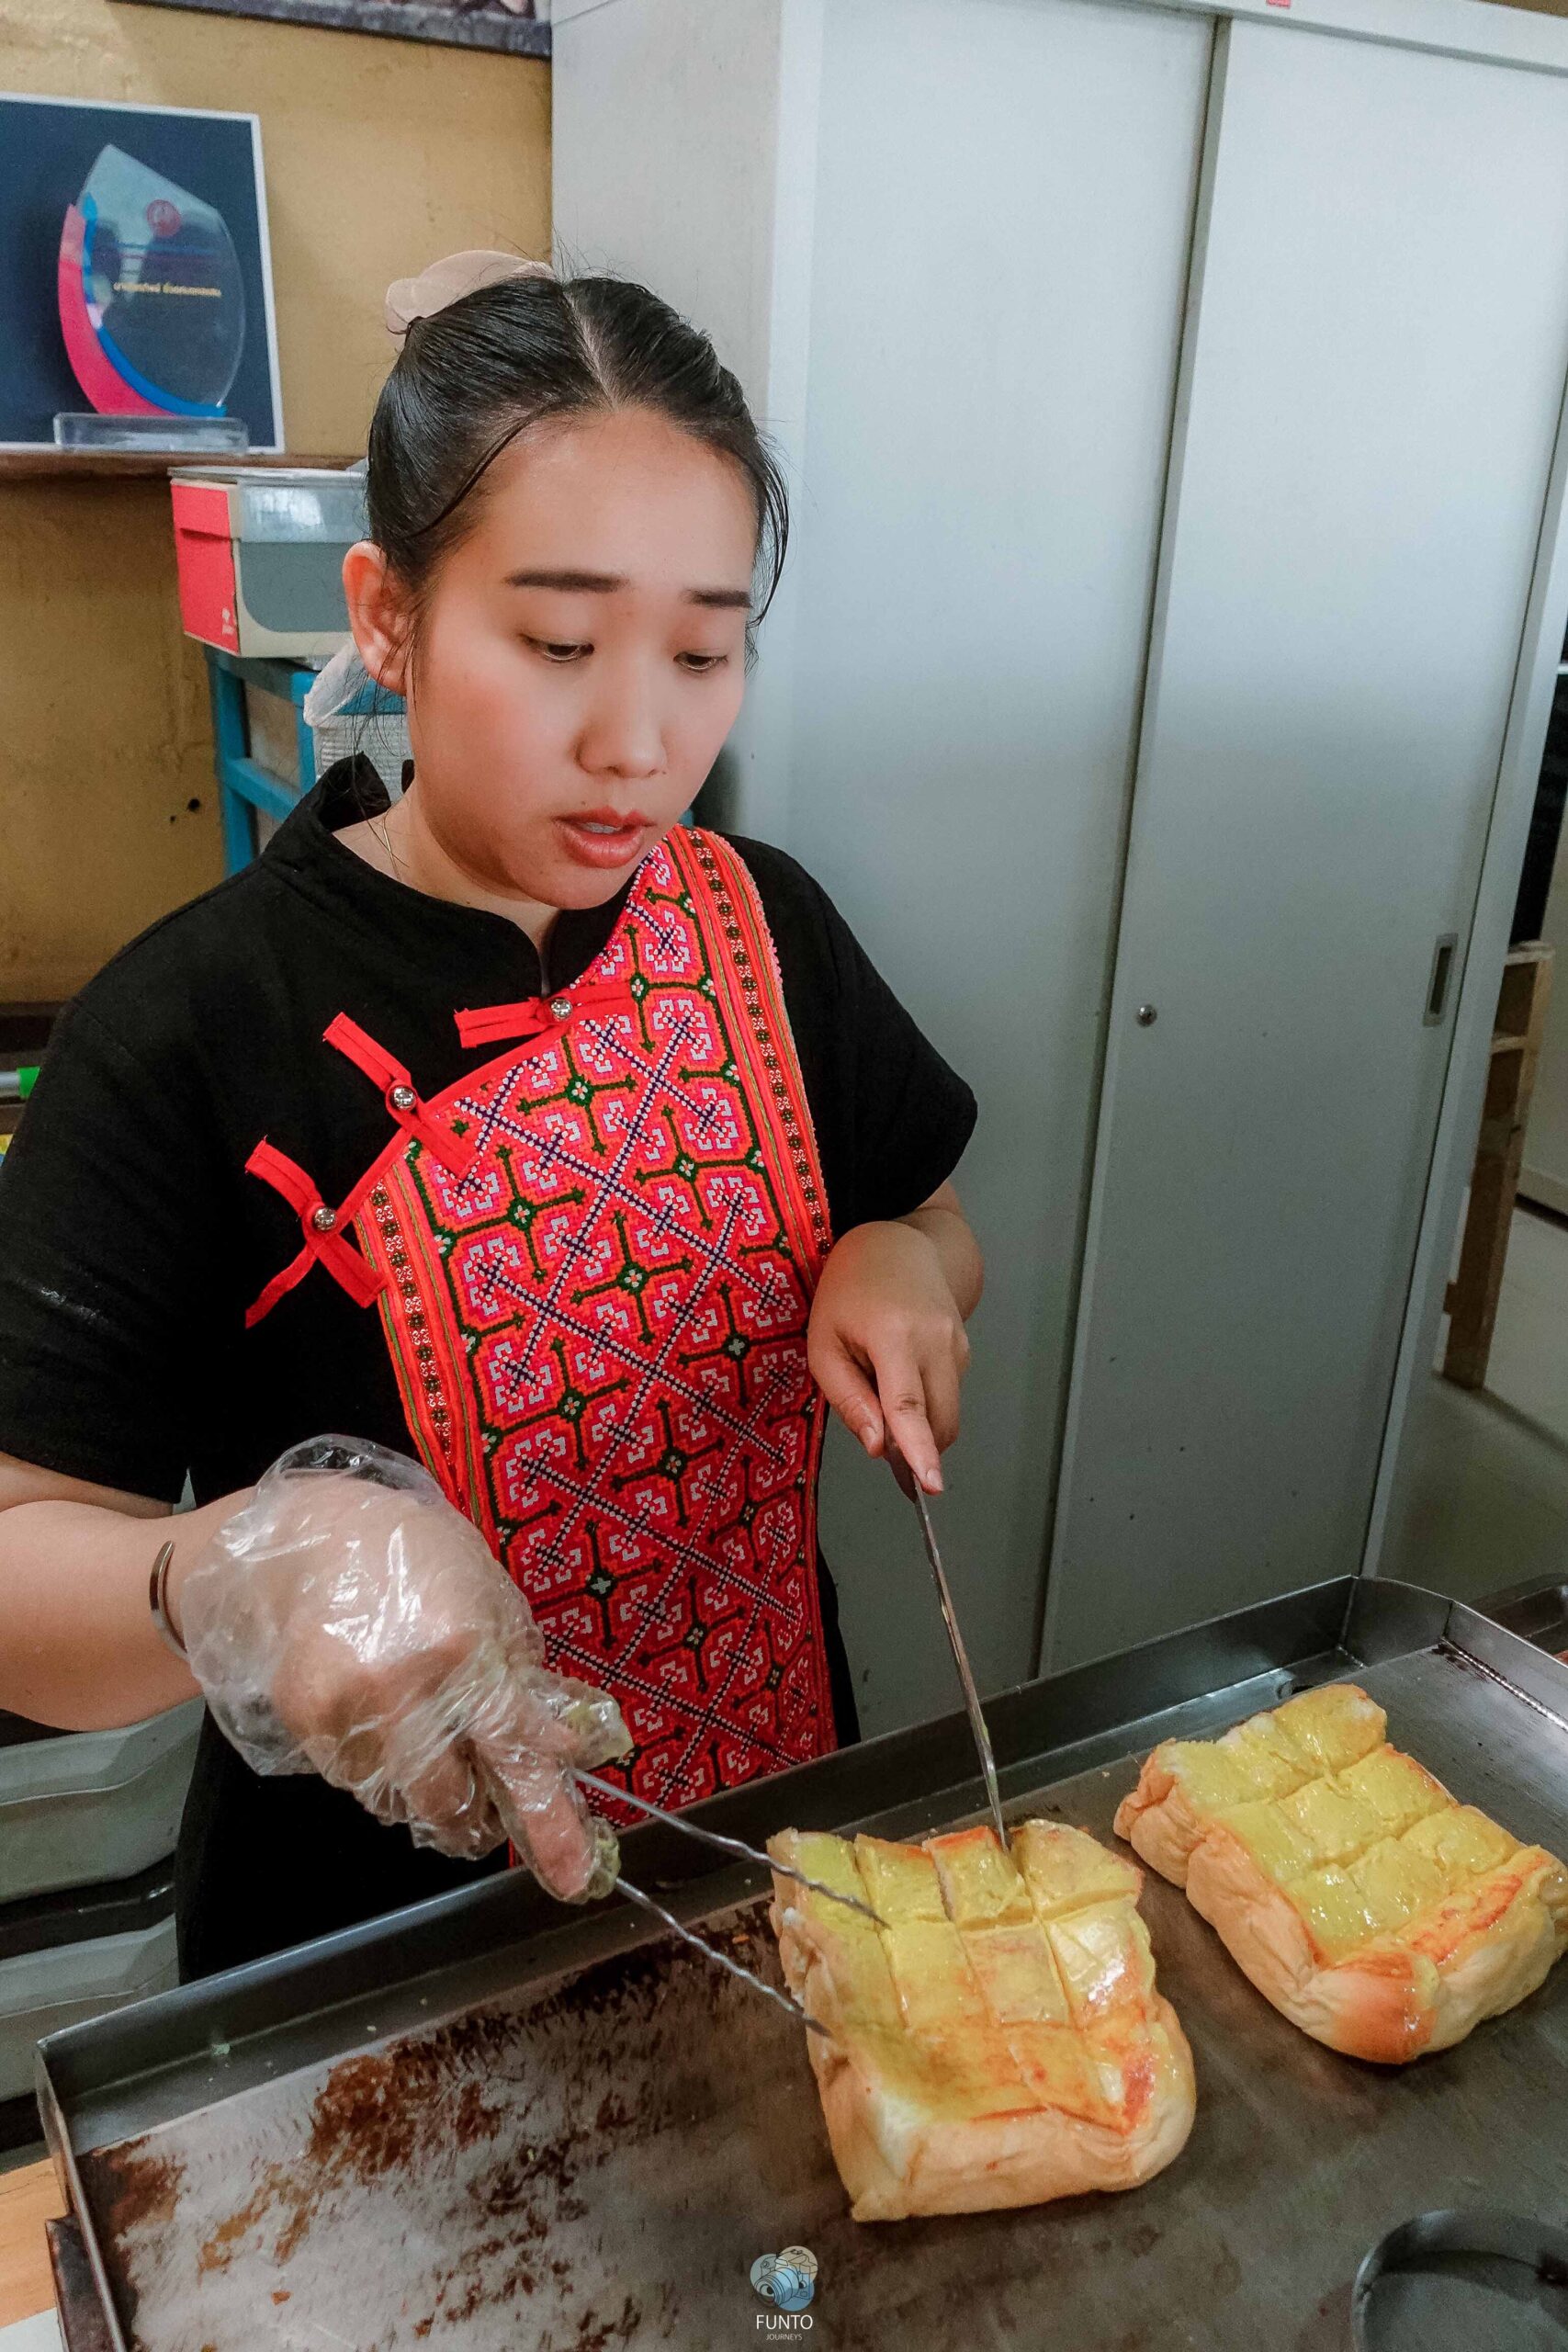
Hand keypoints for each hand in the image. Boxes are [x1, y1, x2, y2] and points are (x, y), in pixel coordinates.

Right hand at [176, 1437, 630, 1900]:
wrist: (306, 1540)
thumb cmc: (415, 1557)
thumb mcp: (490, 1603)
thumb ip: (525, 1682)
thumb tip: (565, 1746)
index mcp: (463, 1653)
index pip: (514, 1754)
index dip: (548, 1821)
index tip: (572, 1880)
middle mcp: (402, 1692)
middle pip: (448, 1801)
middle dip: (472, 1814)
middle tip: (481, 1804)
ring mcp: (345, 1713)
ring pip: (398, 1801)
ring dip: (423, 1791)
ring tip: (423, 1736)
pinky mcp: (304, 1724)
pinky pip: (356, 1782)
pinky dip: (379, 1771)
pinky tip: (380, 1720)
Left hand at [807, 1220, 971, 1493]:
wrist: (897, 1243)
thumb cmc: (850, 1290)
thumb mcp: (824, 1343)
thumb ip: (849, 1399)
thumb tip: (877, 1447)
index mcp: (893, 1334)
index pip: (909, 1404)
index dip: (920, 1449)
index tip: (931, 1483)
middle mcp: (936, 1338)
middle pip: (938, 1420)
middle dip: (915, 1447)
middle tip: (880, 1438)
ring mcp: (957, 1343)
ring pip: (946, 1413)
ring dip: (918, 1424)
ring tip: (881, 1386)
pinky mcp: (965, 1349)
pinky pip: (948, 1395)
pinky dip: (926, 1405)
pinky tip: (901, 1377)